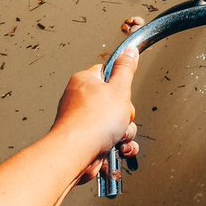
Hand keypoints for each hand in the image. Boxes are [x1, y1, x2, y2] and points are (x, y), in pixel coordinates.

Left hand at [52, 46, 139, 183]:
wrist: (76, 154)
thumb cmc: (92, 122)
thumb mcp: (119, 89)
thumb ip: (126, 69)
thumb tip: (129, 51)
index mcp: (84, 81)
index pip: (108, 74)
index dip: (121, 85)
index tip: (124, 93)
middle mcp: (80, 101)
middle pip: (116, 103)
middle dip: (125, 115)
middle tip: (120, 118)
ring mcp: (83, 122)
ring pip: (116, 124)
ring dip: (124, 134)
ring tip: (116, 138)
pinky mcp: (87, 141)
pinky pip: (110, 141)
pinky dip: (117, 148)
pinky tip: (116, 150)